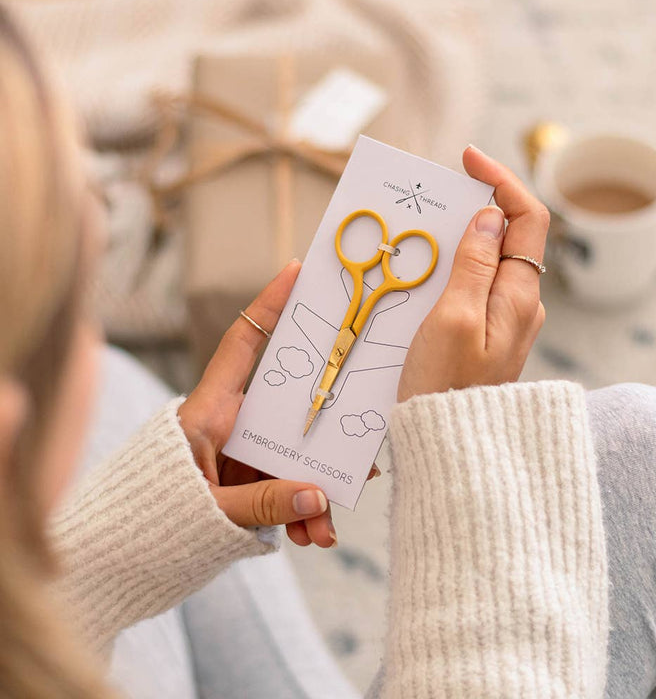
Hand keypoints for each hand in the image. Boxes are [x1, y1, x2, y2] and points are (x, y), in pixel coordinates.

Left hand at [179, 261, 368, 548]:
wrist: (124, 553)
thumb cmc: (151, 514)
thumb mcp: (209, 508)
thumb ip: (264, 503)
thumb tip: (320, 497)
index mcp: (210, 409)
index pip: (243, 343)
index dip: (268, 304)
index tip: (296, 271)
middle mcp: (231, 422)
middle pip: (290, 411)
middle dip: (324, 441)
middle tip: (361, 458)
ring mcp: (241, 452)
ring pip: (293, 457)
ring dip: (314, 495)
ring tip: (325, 533)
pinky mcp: (246, 480)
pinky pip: (285, 488)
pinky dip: (300, 514)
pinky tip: (310, 539)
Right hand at [397, 146, 548, 401]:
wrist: (449, 447)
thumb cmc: (444, 386)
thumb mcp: (452, 317)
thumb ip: (474, 263)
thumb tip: (490, 214)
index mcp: (519, 296)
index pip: (526, 218)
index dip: (501, 180)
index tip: (467, 159)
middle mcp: (520, 306)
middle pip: (508, 237)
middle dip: (475, 207)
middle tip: (434, 198)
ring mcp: (504, 323)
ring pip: (488, 263)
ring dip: (459, 241)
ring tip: (422, 236)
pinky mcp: (486, 338)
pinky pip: (475, 289)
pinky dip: (454, 270)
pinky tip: (425, 275)